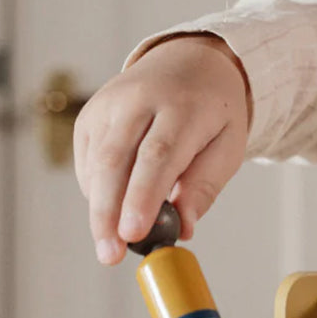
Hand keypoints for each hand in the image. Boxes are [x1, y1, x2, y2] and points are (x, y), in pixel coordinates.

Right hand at [73, 34, 250, 265]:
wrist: (189, 62)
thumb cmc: (213, 113)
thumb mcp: (228, 145)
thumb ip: (205, 185)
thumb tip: (183, 227)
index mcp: (183, 106)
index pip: (158, 155)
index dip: (143, 196)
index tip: (133, 234)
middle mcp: (139, 100)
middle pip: (116, 160)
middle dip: (109, 212)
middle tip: (110, 255)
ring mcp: (108, 105)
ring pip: (96, 164)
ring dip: (100, 209)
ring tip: (111, 245)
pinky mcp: (89, 115)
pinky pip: (88, 163)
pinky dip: (98, 192)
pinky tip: (114, 207)